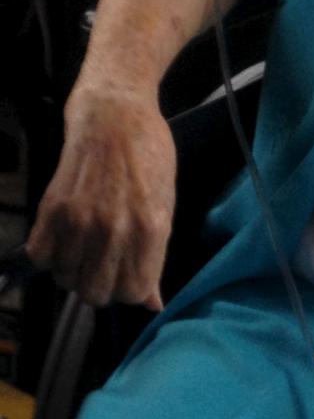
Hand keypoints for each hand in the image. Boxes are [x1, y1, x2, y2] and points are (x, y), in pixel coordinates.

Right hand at [27, 86, 176, 309]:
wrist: (115, 114)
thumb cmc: (149, 154)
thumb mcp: (166, 203)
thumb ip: (156, 255)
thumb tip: (153, 305)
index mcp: (151, 227)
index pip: (134, 293)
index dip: (130, 288)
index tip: (128, 274)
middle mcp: (114, 228)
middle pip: (97, 293)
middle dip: (101, 284)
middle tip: (103, 263)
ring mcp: (81, 219)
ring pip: (67, 279)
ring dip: (73, 269)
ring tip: (85, 245)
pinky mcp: (53, 207)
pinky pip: (41, 257)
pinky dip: (50, 253)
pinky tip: (65, 235)